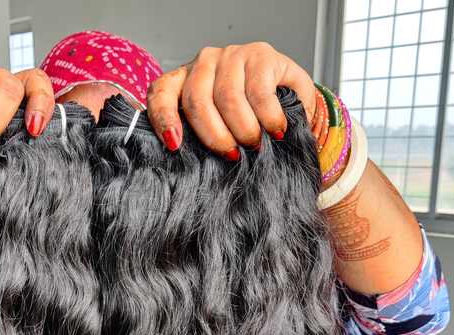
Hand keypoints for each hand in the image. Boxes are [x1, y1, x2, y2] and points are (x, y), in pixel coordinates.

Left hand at [146, 42, 316, 157]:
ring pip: (227, 98)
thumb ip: (197, 140)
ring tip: (255, 145)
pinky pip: (259, 93)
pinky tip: (275, 130)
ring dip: (243, 129)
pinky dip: (267, 118)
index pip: (160, 93)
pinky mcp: (261, 54)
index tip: (175, 145)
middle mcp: (204, 63)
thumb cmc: (249, 124)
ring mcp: (232, 55)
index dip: (164, 118)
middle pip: (196, 101)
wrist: (293, 104)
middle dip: (214, 136)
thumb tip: (179, 162)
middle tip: (232, 155)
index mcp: (184, 81)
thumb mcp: (219, 132)